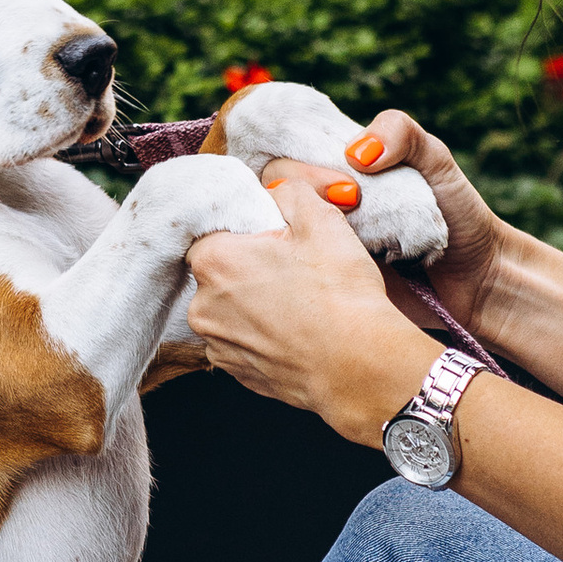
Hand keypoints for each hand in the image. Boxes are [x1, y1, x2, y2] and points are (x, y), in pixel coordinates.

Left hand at [185, 179, 435, 442]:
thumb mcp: (321, 220)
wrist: (360, 367)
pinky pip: (243, 342)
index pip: (214, 231)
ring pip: (231, 309)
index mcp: (213, 260)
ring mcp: (217, 345)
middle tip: (294, 271)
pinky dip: (264, 335)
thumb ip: (288, 190)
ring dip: (255, 303)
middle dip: (250, 267)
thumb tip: (275, 189)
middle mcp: (201, 306)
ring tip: (300, 304)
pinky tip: (297, 331)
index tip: (277, 240)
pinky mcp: (237, 373)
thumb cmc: (339, 295)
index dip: (247, 231)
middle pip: (220, 271)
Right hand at [264, 107, 513, 324]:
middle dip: (304, 188)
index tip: (348, 181)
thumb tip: (354, 153)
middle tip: (353, 203)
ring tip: (344, 238)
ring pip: (272, 229)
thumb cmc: (459, 216)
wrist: (478, 281)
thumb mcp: (435, 159)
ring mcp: (318, 244)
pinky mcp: (324, 282)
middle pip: (272, 186)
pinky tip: (322, 265)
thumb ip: (401, 133)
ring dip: (294, 227)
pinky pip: (289, 271)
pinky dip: (295, 264)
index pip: (289, 152)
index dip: (304, 162)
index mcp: (337, 170)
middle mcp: (320, 205)